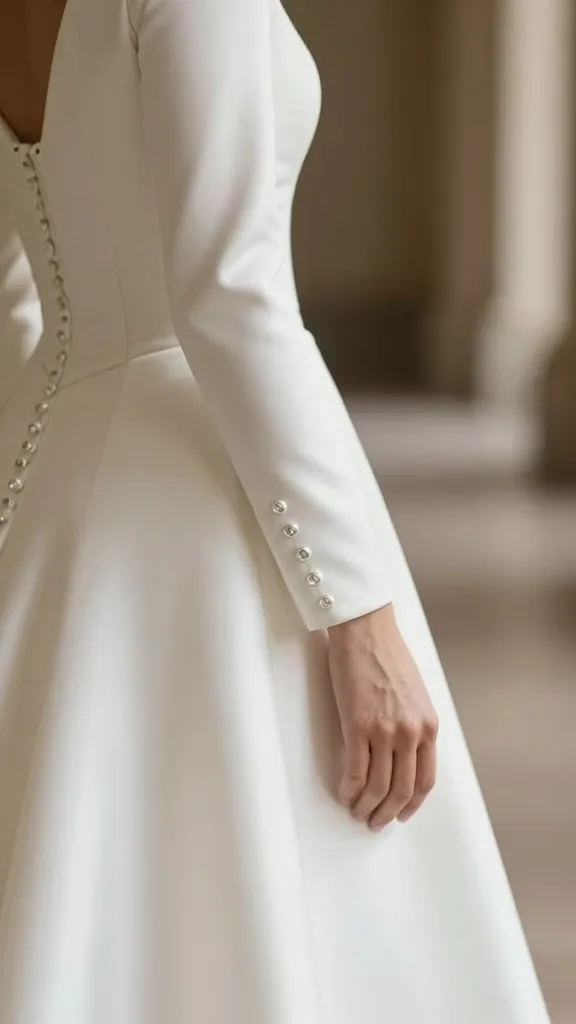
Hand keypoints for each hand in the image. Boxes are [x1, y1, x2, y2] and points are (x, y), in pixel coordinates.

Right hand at [327, 603, 438, 829]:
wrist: (367, 631)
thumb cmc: (388, 656)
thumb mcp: (416, 695)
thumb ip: (414, 725)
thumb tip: (403, 755)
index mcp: (428, 726)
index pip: (425, 781)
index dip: (411, 804)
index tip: (401, 814)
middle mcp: (411, 733)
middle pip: (401, 789)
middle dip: (388, 813)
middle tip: (375, 821)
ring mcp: (385, 731)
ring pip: (378, 786)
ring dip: (366, 806)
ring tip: (356, 812)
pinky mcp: (358, 725)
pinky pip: (354, 771)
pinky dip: (349, 789)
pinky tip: (344, 794)